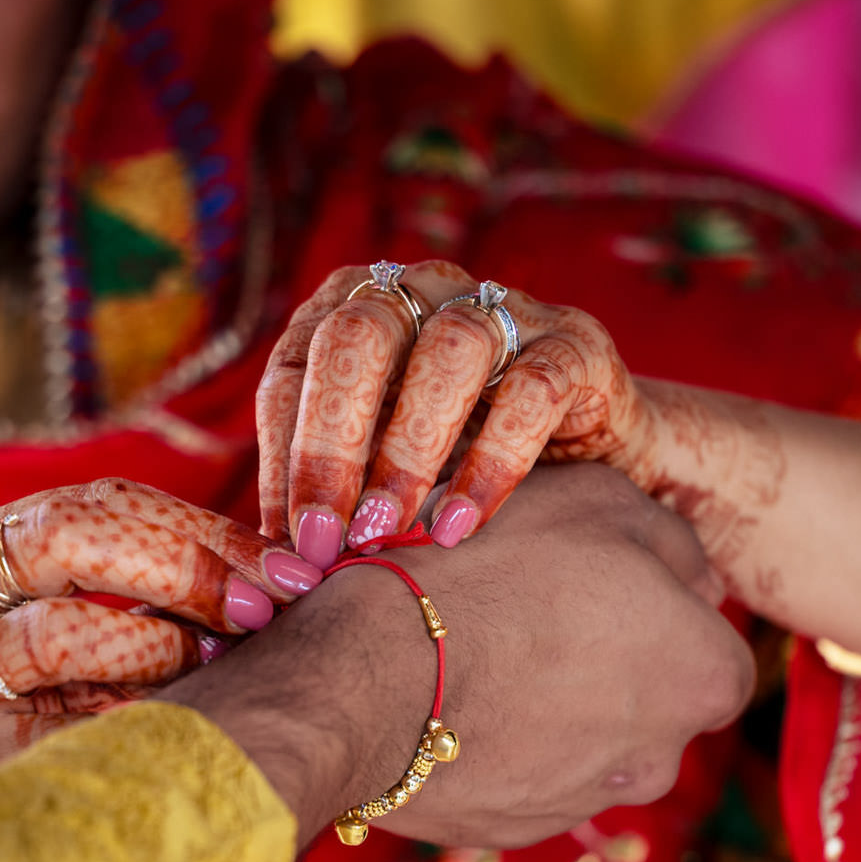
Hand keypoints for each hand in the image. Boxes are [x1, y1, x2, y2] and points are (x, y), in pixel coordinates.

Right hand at [0, 479, 323, 861]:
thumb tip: (252, 598)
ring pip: (74, 617)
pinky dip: (129, 710)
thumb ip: (92, 612)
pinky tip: (172, 730)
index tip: (290, 567)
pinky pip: (59, 711)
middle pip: (89, 526)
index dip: (207, 528)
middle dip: (201, 559)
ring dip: (170, 644)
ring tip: (222, 671)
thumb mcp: (5, 659)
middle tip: (276, 602)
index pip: (102, 502)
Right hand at [168, 464, 750, 849]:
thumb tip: (696, 578)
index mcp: (705, 677)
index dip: (661, 612)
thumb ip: (670, 539)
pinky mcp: (513, 830)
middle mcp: (661, 758)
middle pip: (650, 704)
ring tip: (477, 652)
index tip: (602, 584)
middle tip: (532, 612)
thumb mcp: (595, 499)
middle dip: (608, 667)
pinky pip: (522, 777)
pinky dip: (498, 742)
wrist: (364, 680)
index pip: (713, 651)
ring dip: (549, 706)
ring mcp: (585, 803)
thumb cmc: (487, 570)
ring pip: (585, 743)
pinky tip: (447, 697)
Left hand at [257, 261, 747, 567]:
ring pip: (449, 350)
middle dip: (332, 441)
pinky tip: (462, 526)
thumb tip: (268, 572)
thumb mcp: (376, 468)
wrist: (592, 448)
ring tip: (388, 532)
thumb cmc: (456, 459)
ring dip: (409, 448)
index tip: (286, 542)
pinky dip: (493, 463)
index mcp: (353, 308)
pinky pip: (534, 390)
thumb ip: (327, 501)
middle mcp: (422, 289)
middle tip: (326, 536)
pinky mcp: (575, 345)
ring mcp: (503, 308)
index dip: (283, 455)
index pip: (295, 368)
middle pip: (360, 335)